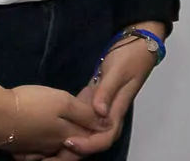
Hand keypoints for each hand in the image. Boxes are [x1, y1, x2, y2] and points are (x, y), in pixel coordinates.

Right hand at [0, 73, 106, 155]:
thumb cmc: (31, 105)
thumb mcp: (63, 102)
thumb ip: (84, 114)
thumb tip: (106, 124)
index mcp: (67, 136)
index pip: (91, 137)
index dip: (97, 126)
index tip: (100, 113)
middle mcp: (54, 148)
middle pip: (73, 146)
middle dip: (81, 136)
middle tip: (82, 117)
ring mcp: (36, 151)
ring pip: (55, 150)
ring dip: (63, 142)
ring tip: (63, 127)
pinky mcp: (20, 151)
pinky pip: (37, 154)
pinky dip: (44, 149)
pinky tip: (41, 141)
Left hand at [57, 22, 164, 156]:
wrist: (138, 42)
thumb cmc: (131, 55)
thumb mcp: (118, 70)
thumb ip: (107, 90)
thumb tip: (98, 112)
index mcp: (117, 108)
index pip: (105, 137)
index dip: (88, 144)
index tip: (70, 141)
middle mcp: (109, 113)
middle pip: (95, 139)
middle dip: (77, 147)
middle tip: (55, 145)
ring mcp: (102, 106)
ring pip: (88, 130)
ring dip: (72, 137)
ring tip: (51, 138)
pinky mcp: (95, 99)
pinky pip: (83, 117)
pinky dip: (71, 122)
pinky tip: (55, 123)